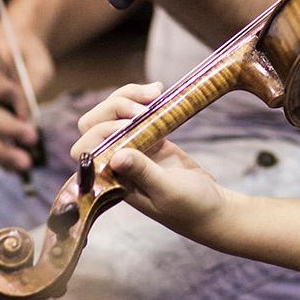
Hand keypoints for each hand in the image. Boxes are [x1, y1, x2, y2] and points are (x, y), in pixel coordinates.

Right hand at [0, 26, 54, 172]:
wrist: (14, 50)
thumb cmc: (27, 53)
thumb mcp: (36, 60)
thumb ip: (32, 81)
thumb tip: (25, 113)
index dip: (7, 97)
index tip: (26, 109)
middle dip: (8, 130)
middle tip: (32, 139)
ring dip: (2, 151)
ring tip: (25, 164)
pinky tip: (15, 168)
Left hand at [71, 83, 229, 239]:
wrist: (212, 207)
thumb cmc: (190, 208)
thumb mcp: (168, 192)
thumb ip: (143, 173)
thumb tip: (115, 156)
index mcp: (113, 180)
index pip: (87, 151)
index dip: (100, 132)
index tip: (129, 125)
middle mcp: (117, 163)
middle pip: (95, 125)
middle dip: (114, 107)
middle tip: (143, 106)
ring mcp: (133, 148)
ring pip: (114, 114)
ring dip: (129, 97)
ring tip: (156, 91)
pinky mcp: (150, 138)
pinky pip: (137, 113)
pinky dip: (143, 99)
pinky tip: (160, 92)